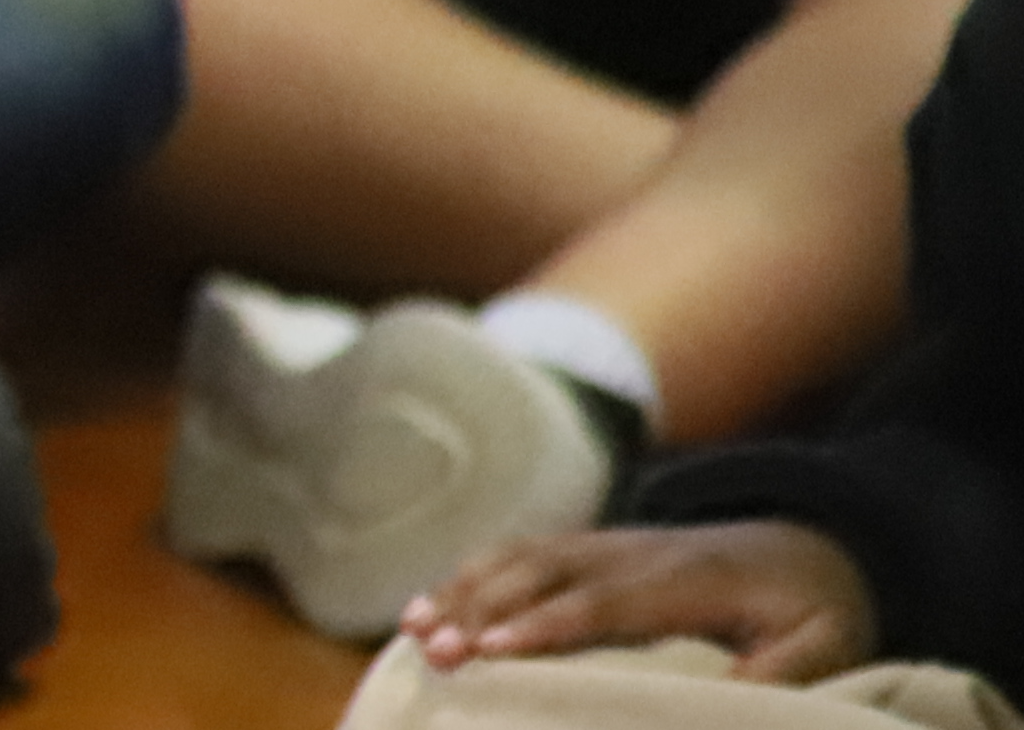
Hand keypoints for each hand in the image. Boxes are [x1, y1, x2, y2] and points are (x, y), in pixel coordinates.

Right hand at [407, 522, 881, 684]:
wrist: (811, 543)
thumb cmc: (816, 605)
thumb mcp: (830, 641)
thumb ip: (787, 669)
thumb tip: (732, 699)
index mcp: (691, 577)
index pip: (607, 601)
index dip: (550, 623)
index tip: (497, 649)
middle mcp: (635, 552)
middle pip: (544, 574)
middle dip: (482, 608)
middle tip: (433, 650)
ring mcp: (607, 545)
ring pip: (519, 559)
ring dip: (461, 591)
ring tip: (411, 629)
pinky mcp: (588, 551)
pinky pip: (516, 556)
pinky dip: (465, 578)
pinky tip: (426, 606)